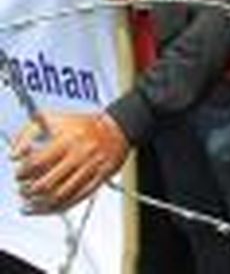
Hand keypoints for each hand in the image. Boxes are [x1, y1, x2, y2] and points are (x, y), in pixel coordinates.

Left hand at [11, 112, 129, 212]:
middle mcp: (81, 154)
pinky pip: (77, 199)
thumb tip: (14, 154)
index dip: (23, 172)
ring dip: (41, 203)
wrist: (118, 128)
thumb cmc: (83, 124)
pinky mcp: (99, 179)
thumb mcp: (54, 119)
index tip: (19, 174)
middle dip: (29, 190)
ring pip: (61, 196)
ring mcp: (91, 168)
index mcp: (69, 139)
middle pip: (47, 183)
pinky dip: (59, 208)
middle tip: (24, 189)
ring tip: (31, 202)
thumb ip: (28, 133)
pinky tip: (47, 208)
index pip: (37, 163)